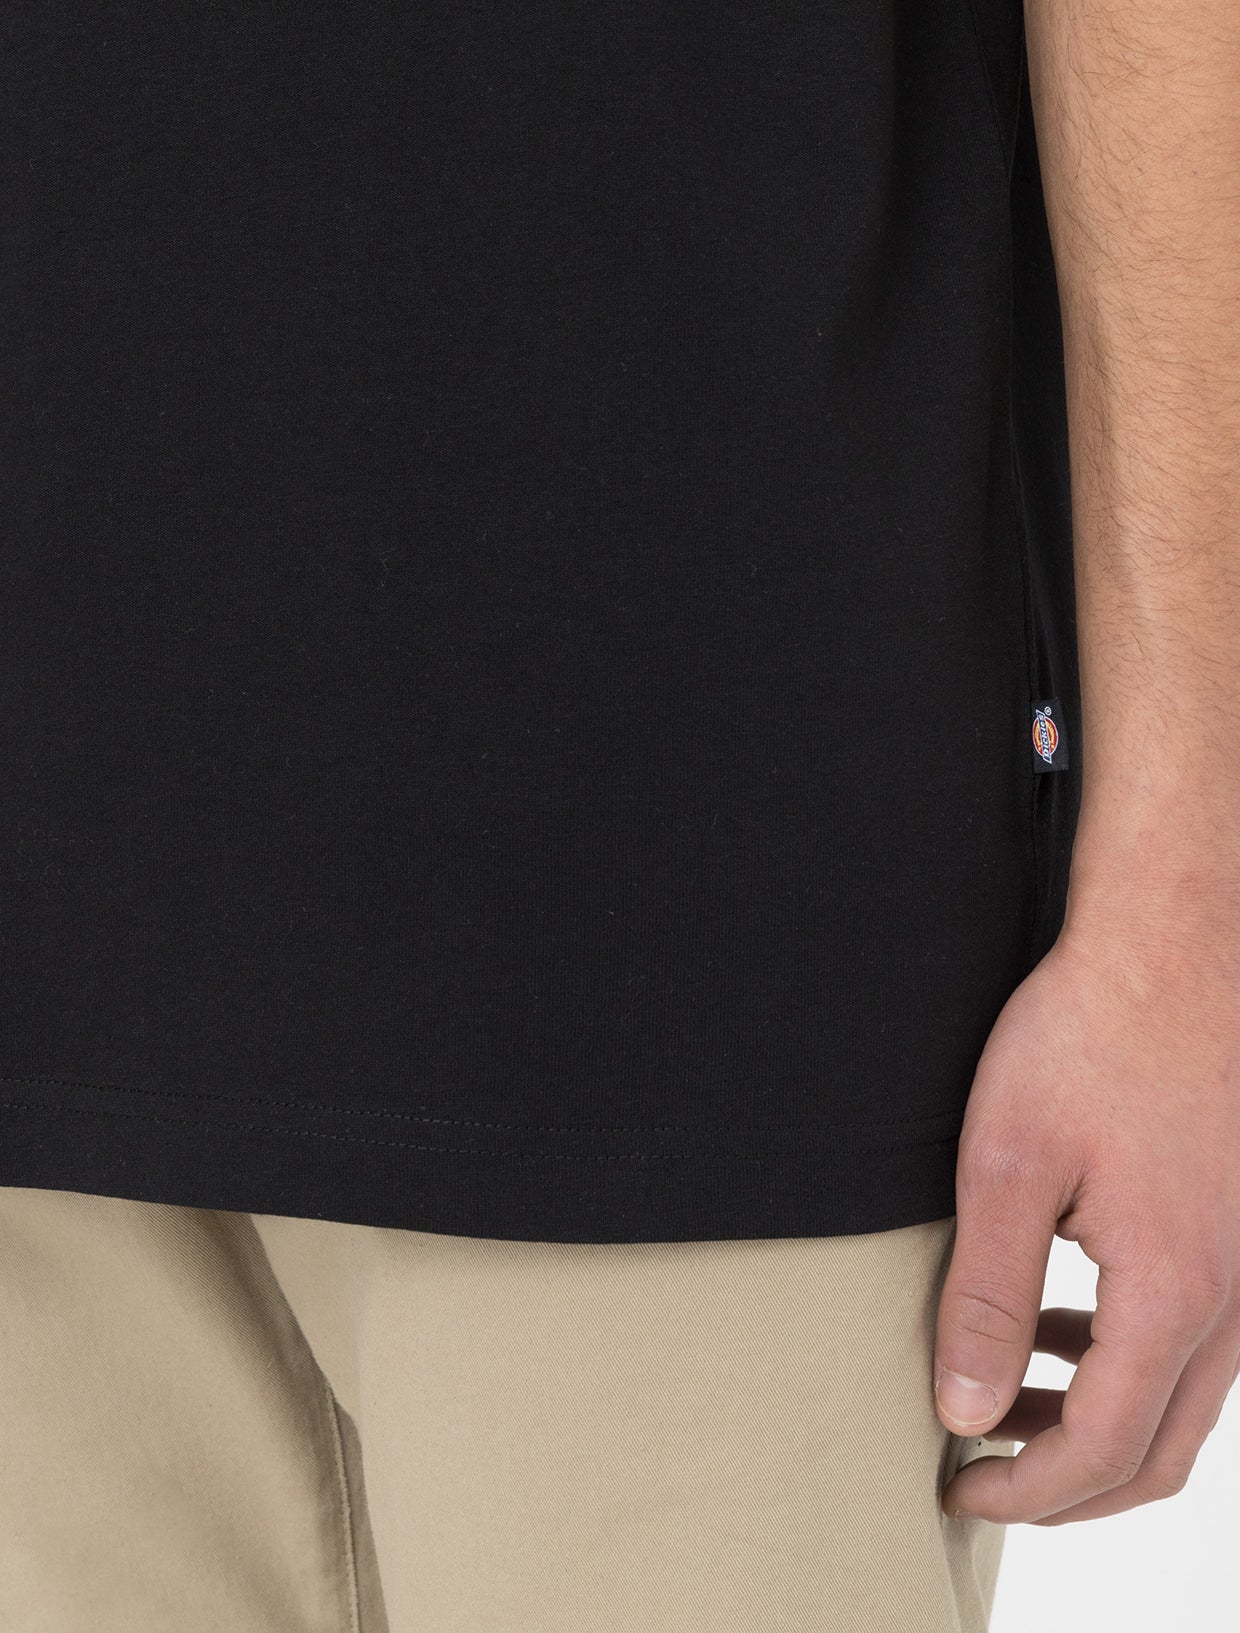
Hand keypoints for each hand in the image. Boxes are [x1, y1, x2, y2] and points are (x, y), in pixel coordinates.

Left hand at [935, 879, 1239, 1524]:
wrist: (1175, 946)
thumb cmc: (1089, 1036)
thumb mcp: (1007, 1166)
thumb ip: (988, 1296)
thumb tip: (963, 1407)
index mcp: (1173, 1292)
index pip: (1103, 1449)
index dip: (1025, 1488)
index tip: (958, 1487)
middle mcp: (1230, 1298)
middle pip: (1158, 1453)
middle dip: (1065, 1484)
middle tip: (980, 1470)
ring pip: (1182, 1403)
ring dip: (1096, 1424)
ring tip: (1006, 1398)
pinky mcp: (1236, 1233)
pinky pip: (1194, 1342)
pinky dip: (1126, 1363)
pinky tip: (1062, 1322)